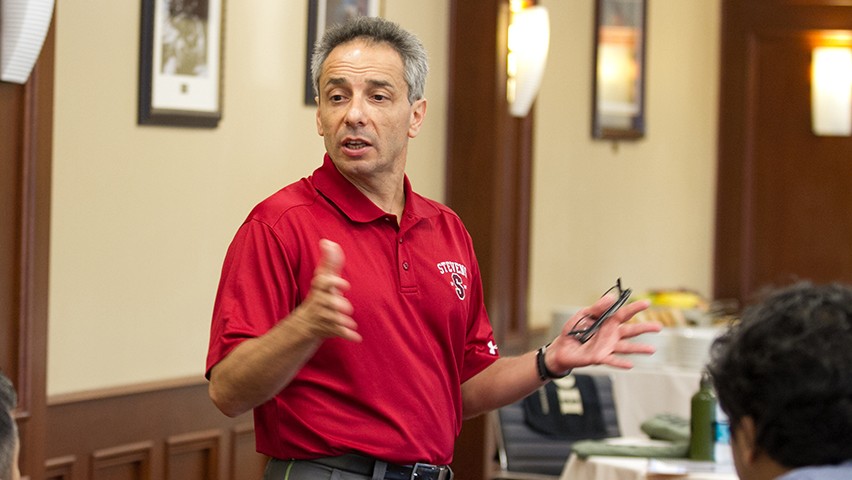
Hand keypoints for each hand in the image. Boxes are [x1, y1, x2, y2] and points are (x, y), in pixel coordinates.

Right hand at [291, 239, 360, 341]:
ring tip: (352, 324)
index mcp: (320, 289)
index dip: (334, 283)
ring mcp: (322, 318)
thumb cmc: (319, 297)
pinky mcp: (327, 330)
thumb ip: (329, 262)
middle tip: (348, 308)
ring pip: (333, 319)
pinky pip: (337, 333)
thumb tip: (328, 241)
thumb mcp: (322, 280)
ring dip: (343, 322)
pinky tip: (357, 337)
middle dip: (339, 305)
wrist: (304, 324)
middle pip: (328, 303)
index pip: (323, 283)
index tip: (345, 285)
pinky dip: (347, 335)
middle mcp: (319, 303)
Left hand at [546, 294, 660, 371]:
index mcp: (608, 322)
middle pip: (631, 331)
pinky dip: (621, 362)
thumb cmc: (574, 330)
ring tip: (652, 349)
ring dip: (639, 348)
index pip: (624, 314)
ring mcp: (607, 347)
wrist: (561, 347)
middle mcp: (612, 335)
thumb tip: (611, 297)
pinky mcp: (600, 357)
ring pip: (626, 347)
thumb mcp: (584, 315)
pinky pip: (612, 360)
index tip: (647, 303)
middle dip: (645, 328)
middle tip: (659, 327)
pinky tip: (631, 364)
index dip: (635, 308)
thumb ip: (597, 308)